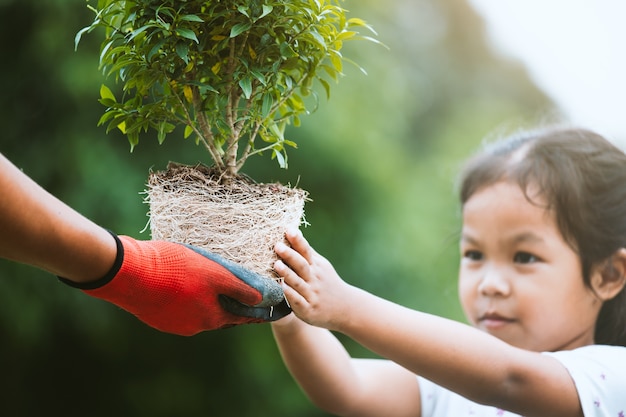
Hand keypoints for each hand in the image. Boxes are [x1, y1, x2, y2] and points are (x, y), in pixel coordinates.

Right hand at [61, 233, 290, 334]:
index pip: (242, 317)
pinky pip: (182, 309)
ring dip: (210, 303)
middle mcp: (194, 326)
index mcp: (210, 317)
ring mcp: (174, 323)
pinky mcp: (158, 315)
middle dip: (234, 306)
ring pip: (201, 313)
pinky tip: (189, 286)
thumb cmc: (174, 269)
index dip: (257, 312)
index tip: (270, 308)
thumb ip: (238, 288)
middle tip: (245, 295)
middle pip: (222, 317)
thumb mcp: (213, 273)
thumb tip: (260, 300)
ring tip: (216, 287)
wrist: (129, 272)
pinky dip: (191, 300)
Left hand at [273, 229, 351, 329]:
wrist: (346, 308)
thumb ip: (307, 253)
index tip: (288, 230)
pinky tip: (282, 287)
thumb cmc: (328, 283)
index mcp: (316, 267)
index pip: (306, 251)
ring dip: (287, 273)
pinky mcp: (308, 309)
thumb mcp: (321, 266)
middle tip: (277, 245)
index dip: (297, 240)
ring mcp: (312, 294)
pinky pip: (298, 301)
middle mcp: (314, 279)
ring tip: (276, 264)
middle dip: (290, 255)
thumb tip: (293, 232)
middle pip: (302, 265)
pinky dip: (290, 294)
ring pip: (298, 283)